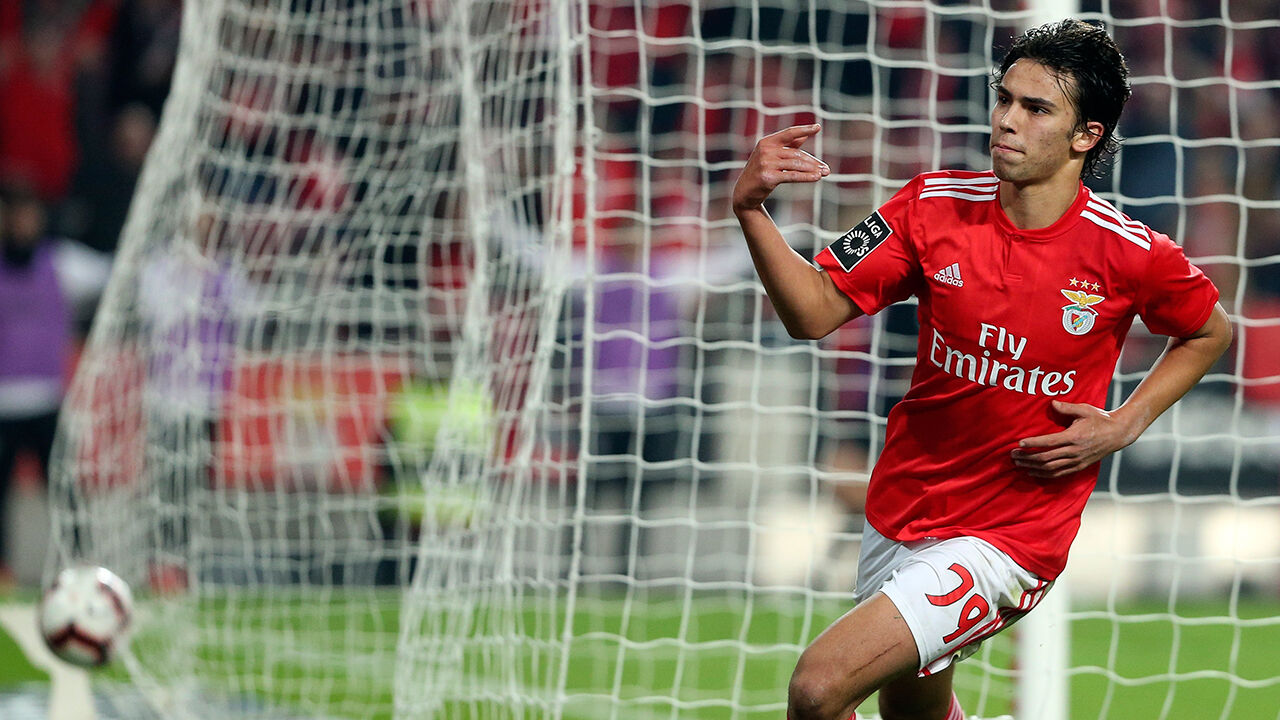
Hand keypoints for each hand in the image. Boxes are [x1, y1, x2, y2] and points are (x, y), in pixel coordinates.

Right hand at [732, 124, 829, 212]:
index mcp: (767, 142)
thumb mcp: (771, 157)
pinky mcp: (768, 177)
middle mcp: (766, 150)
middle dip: (813, 161)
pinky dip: (806, 177)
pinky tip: (816, 178)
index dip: (804, 129)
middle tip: (826, 169)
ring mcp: (766, 163)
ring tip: (824, 173)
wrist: (744, 193)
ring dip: (812, 169)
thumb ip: (787, 146)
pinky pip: (792, 175)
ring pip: (796, 164)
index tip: (818, 127)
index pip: (789, 133)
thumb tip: (804, 136)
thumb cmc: (760, 173)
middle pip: (796, 153)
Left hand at [1011, 401, 1138, 478]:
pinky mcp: (1079, 467)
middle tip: (1013, 455)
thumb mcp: (1084, 409)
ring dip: (1032, 467)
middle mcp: (1074, 451)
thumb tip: (1052, 403)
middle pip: (1046, 458)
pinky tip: (1032, 472)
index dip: (1033, 443)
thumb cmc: (1100, 419)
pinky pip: (1059, 474)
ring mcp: (1077, 461)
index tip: (1019, 443)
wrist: (1118, 433)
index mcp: (1074, 436)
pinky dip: (1044, 474)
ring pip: (1050, 468)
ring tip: (1018, 463)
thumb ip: (1067, 407)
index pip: (1049, 442)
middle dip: (1027, 457)